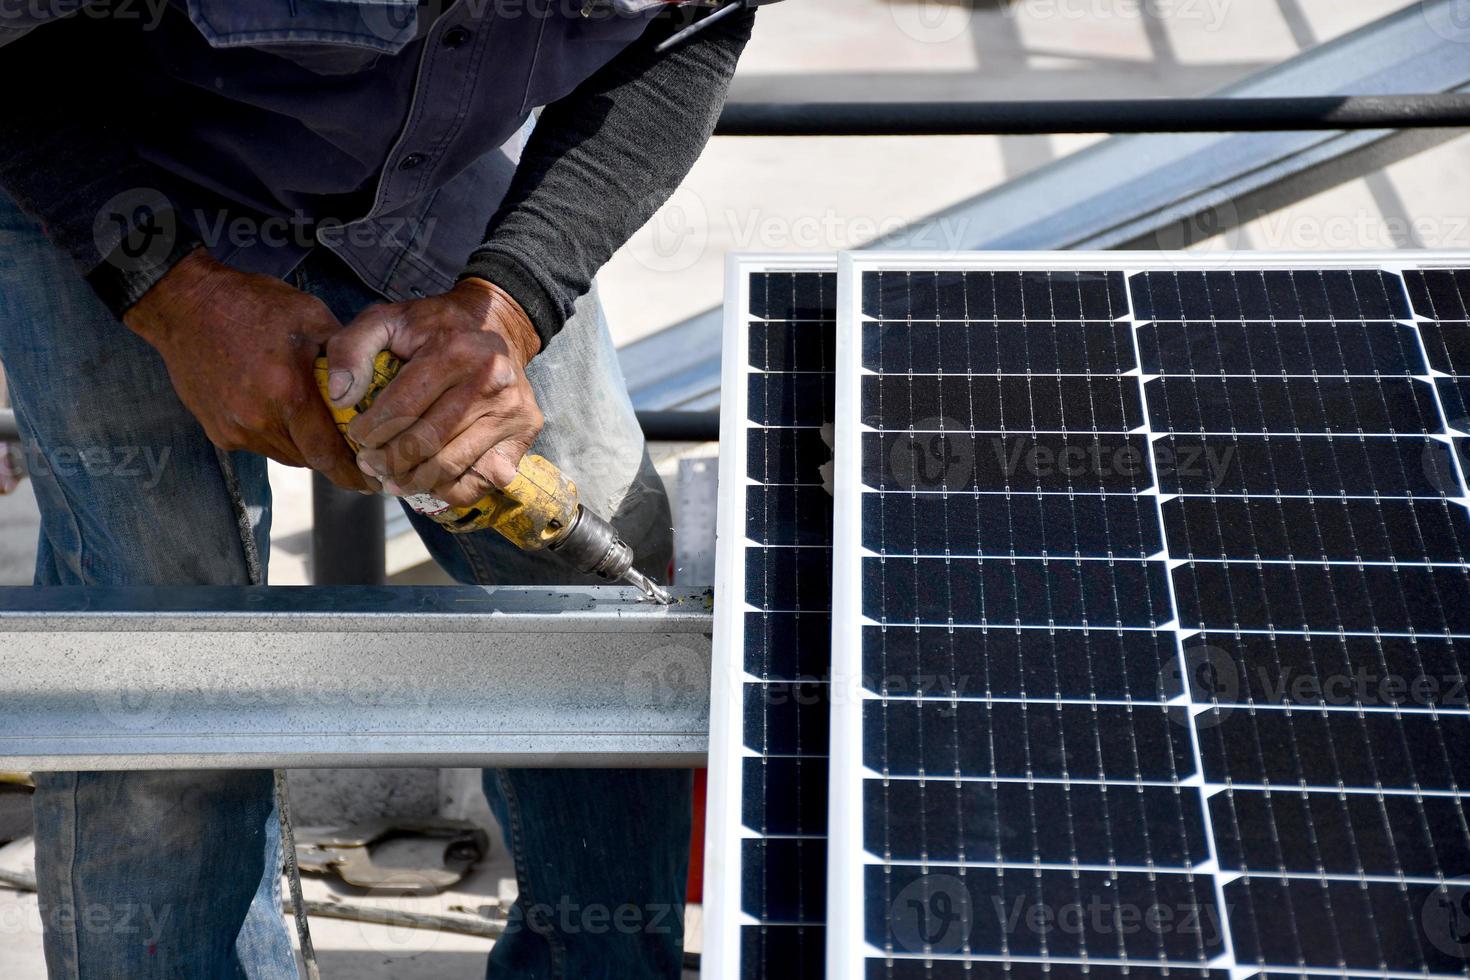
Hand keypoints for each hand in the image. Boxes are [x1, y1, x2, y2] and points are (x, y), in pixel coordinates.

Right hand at [123, 249, 372, 490]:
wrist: (184, 304)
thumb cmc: (253, 304)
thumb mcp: (311, 317)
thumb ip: (347, 356)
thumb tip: (376, 389)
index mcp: (288, 393)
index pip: (328, 453)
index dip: (354, 472)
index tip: (375, 482)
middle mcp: (258, 420)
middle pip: (309, 459)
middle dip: (335, 460)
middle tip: (359, 455)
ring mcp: (234, 429)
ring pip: (286, 454)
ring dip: (306, 446)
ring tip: (322, 428)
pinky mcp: (217, 432)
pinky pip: (261, 445)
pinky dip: (279, 436)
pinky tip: (282, 411)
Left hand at [325, 278, 543, 506]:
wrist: (499, 322)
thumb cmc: (436, 327)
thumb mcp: (387, 319)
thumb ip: (352, 349)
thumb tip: (341, 397)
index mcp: (454, 351)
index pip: (402, 407)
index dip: (371, 431)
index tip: (356, 437)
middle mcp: (489, 381)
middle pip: (426, 441)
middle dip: (388, 461)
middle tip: (370, 464)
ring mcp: (510, 410)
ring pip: (450, 465)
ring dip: (413, 480)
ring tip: (392, 479)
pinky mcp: (523, 432)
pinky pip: (481, 479)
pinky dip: (449, 491)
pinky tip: (428, 482)